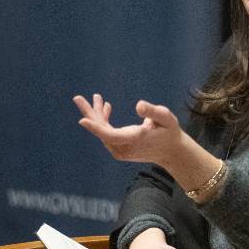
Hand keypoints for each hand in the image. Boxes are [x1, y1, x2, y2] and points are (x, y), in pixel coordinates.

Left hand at [73, 93, 192, 166]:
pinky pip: (107, 134)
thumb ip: (153, 112)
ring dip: (98, 114)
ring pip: (103, 131)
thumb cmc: (169, 132)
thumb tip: (138, 105)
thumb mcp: (166, 118)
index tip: (82, 120)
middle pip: (102, 131)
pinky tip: (106, 107)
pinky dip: (104, 121)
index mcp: (134, 139)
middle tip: (77, 98)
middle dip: (90, 113)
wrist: (170, 151)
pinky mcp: (119, 149)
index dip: (96, 127)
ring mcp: (120, 150)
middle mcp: (124, 148)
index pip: (110, 135)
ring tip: (96, 97)